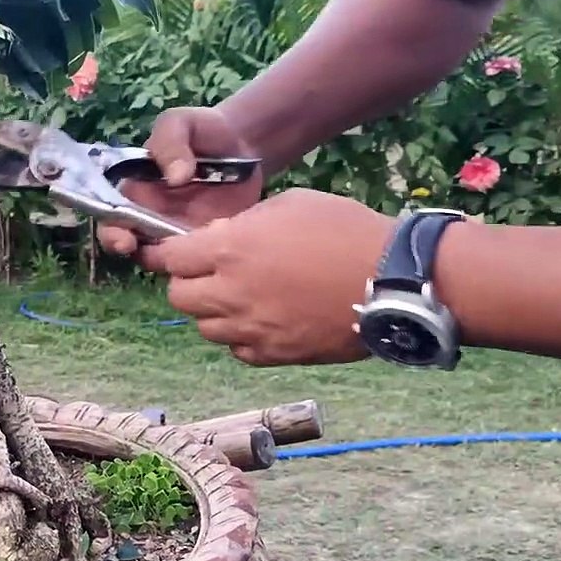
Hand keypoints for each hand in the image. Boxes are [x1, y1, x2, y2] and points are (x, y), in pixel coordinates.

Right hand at [98, 106, 263, 261]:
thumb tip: (175, 177)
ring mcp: (177, 230)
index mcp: (135, 190)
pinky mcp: (206, 240)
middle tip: (140, 251)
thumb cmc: (203, 129)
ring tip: (180, 259)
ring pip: (161, 258)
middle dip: (130, 252)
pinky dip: (200, 262)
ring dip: (166, 263)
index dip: (111, 231)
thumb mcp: (180, 123)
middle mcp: (149, 215)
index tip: (124, 239)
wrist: (244, 141)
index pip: (111, 216)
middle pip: (129, 243)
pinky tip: (211, 254)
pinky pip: (196, 259)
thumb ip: (170, 142)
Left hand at [147, 188, 396, 365]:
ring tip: (240, 297)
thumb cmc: (345, 231)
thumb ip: (244, 224)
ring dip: (213, 312)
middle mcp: (231, 294)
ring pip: (205, 328)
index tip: (171, 252)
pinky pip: (237, 351)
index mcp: (229, 251)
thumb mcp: (289, 205)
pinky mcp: (274, 355)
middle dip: (187, 282)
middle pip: (178, 297)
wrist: (393, 281)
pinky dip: (241, 338)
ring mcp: (251, 329)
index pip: (170, 258)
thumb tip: (217, 238)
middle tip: (209, 273)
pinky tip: (262, 321)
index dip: (167, 253)